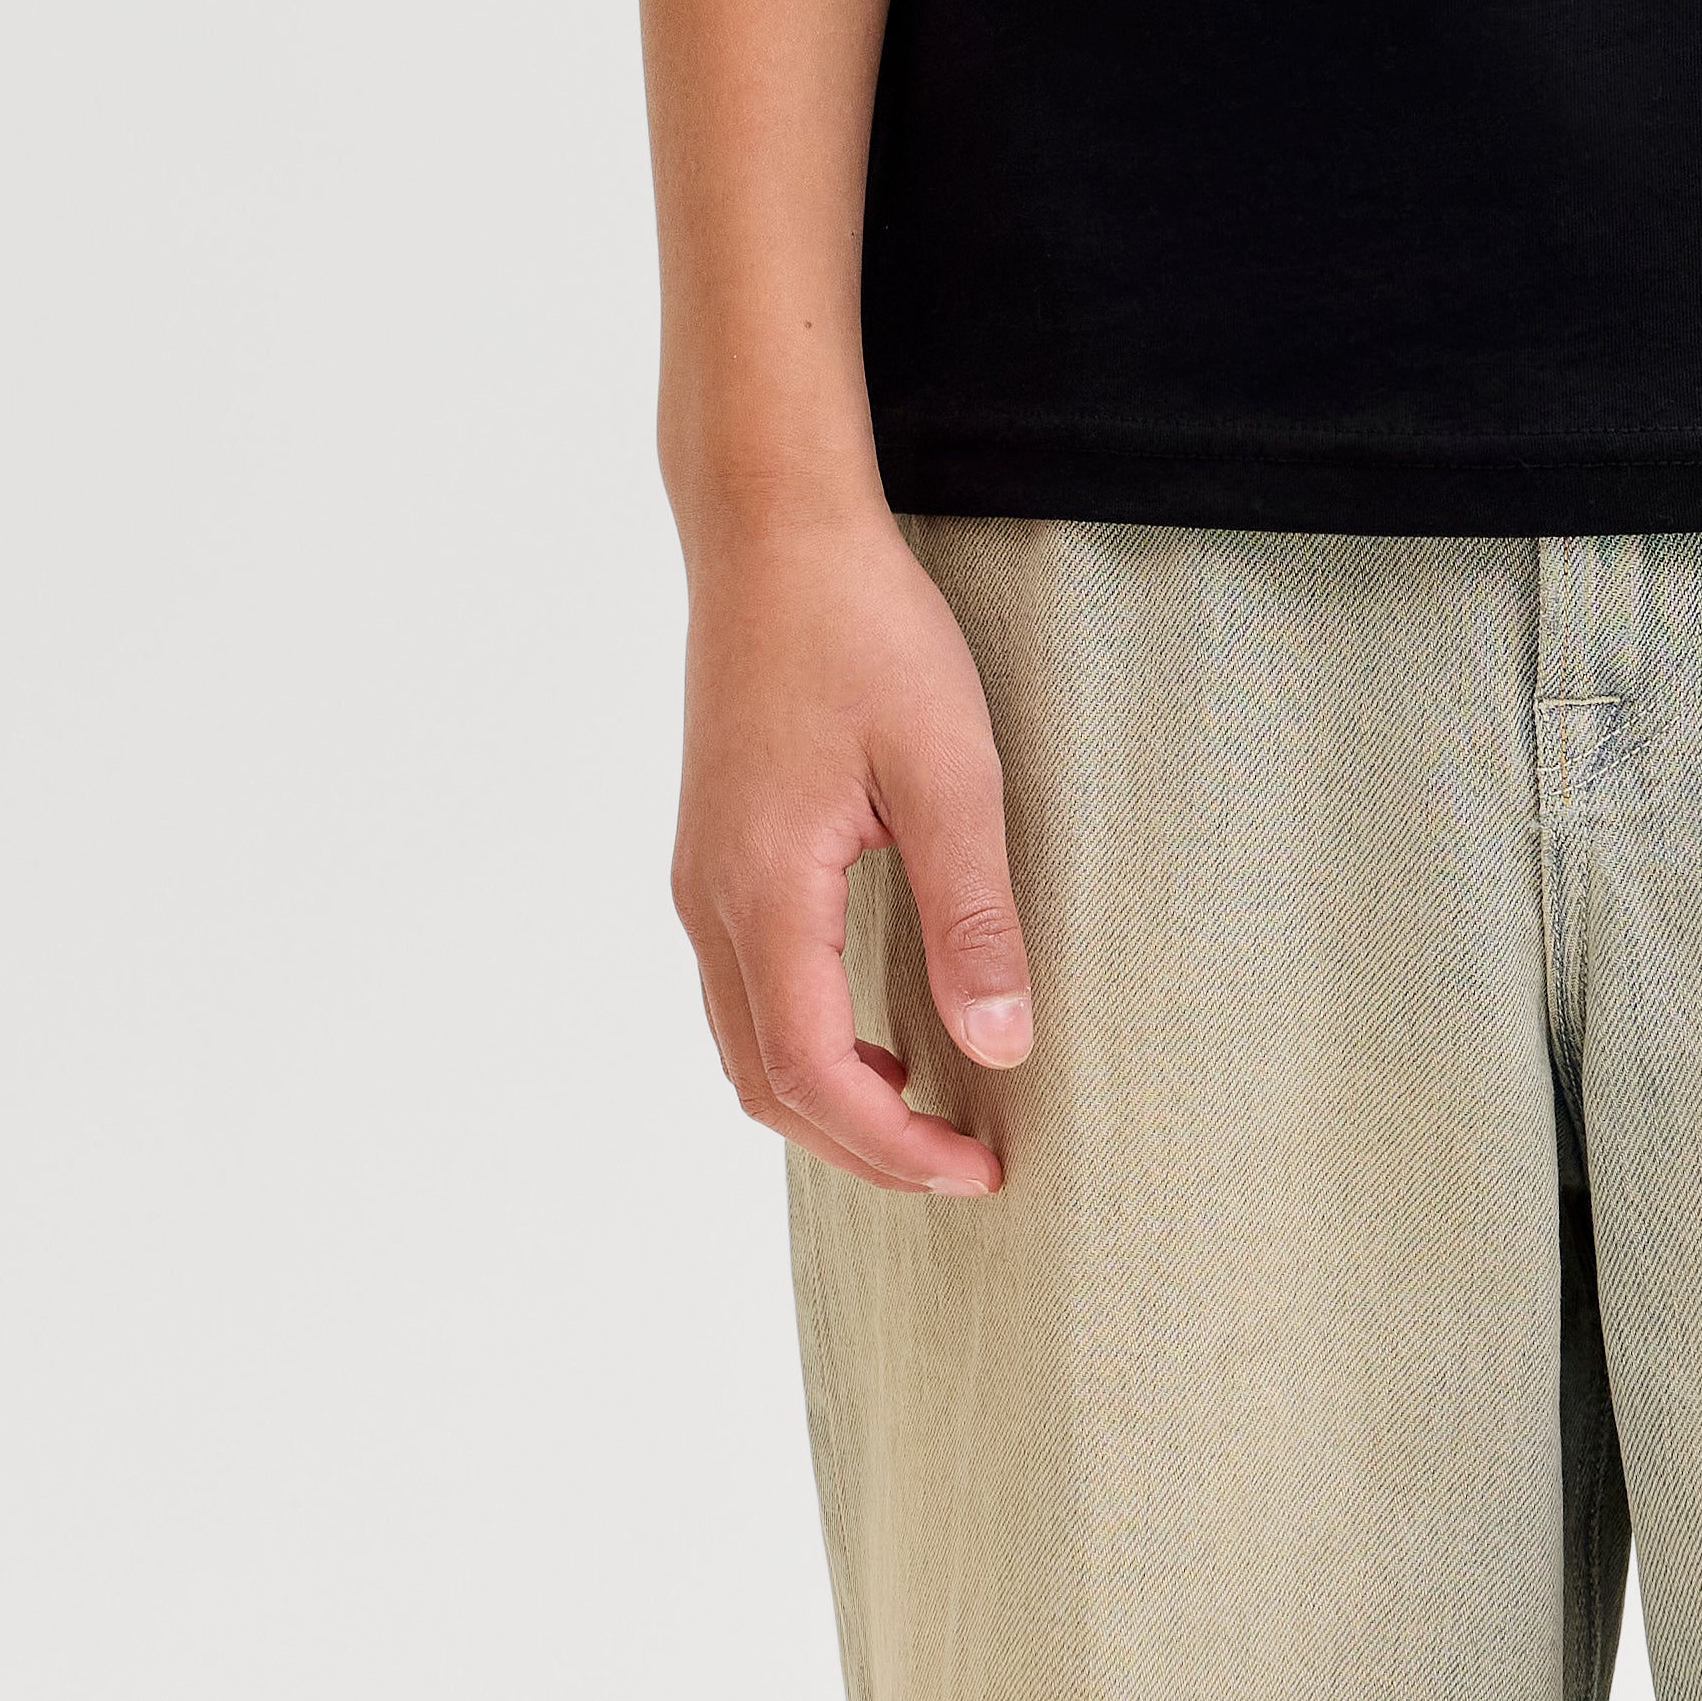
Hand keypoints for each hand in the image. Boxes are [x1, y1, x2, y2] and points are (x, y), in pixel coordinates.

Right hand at [671, 501, 1034, 1194]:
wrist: (773, 531)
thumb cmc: (865, 632)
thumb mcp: (948, 770)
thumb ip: (972, 915)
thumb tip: (1001, 1046)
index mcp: (764, 892)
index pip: (815, 1077)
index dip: (896, 1146)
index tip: (982, 1169)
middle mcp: (710, 900)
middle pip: (766, 1082)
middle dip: (862, 1145)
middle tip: (964, 1161)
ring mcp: (700, 875)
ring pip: (743, 1042)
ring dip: (826, 1099)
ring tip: (927, 1109)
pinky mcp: (712, 848)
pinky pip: (741, 986)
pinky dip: (800, 1041)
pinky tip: (874, 1025)